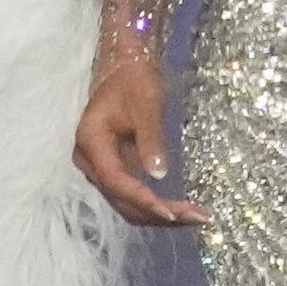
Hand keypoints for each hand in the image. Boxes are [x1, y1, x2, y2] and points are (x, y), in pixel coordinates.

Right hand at [73, 59, 208, 227]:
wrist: (124, 68)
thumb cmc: (135, 80)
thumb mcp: (147, 103)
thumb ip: (151, 139)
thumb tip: (159, 176)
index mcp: (91, 142)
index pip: (115, 181)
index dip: (142, 199)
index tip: (171, 213)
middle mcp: (90, 161)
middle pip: (121, 199)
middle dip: (157, 213)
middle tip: (196, 217)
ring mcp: (101, 168)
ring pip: (127, 203)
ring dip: (158, 214)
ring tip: (195, 217)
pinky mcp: (114, 169)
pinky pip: (133, 194)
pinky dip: (155, 204)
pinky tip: (181, 209)